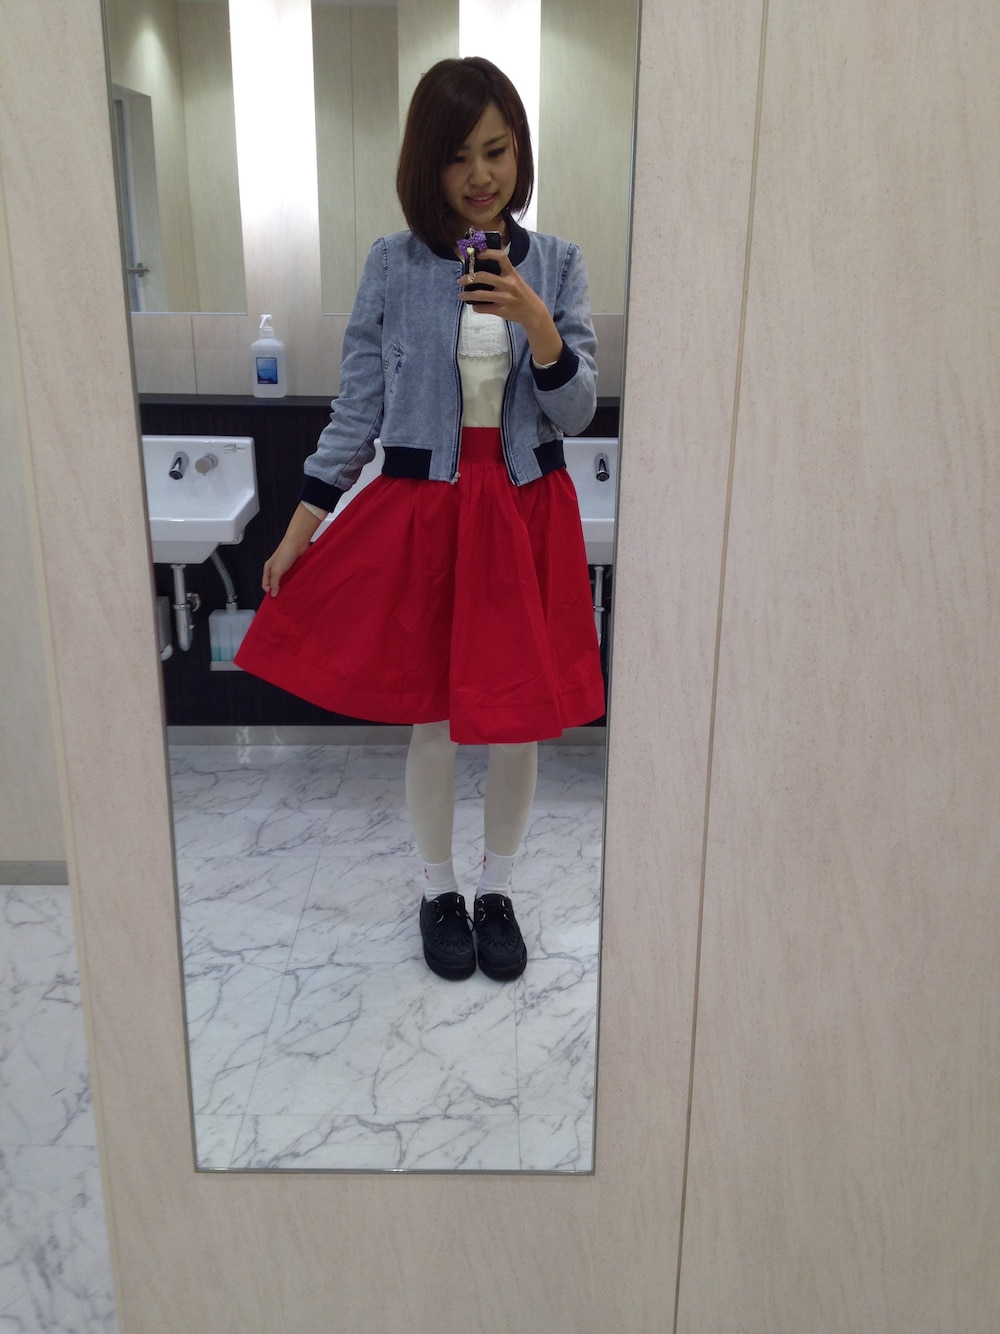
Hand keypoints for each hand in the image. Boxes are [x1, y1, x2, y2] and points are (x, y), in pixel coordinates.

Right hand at [262, 503, 322, 595]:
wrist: (298, 543)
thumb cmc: (285, 551)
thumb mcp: (276, 570)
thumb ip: (274, 583)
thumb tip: (273, 594)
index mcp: (268, 569)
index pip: (266, 584)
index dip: (269, 591)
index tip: (276, 598)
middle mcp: (276, 569)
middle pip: (275, 584)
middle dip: (279, 590)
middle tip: (284, 597)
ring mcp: (285, 569)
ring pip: (285, 581)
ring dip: (288, 586)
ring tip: (292, 592)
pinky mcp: (294, 568)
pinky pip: (293, 578)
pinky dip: (295, 582)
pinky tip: (298, 585)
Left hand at [458, 250, 563, 364]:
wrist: (533, 312)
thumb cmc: (521, 293)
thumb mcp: (516, 279)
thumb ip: (502, 273)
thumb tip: (480, 268)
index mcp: (512, 273)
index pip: (501, 257)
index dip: (488, 253)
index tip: (477, 255)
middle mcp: (509, 284)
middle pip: (485, 277)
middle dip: (470, 278)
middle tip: (461, 280)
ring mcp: (505, 298)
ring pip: (481, 295)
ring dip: (468, 295)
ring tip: (461, 295)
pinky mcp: (502, 311)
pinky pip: (484, 308)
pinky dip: (476, 307)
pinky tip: (474, 306)